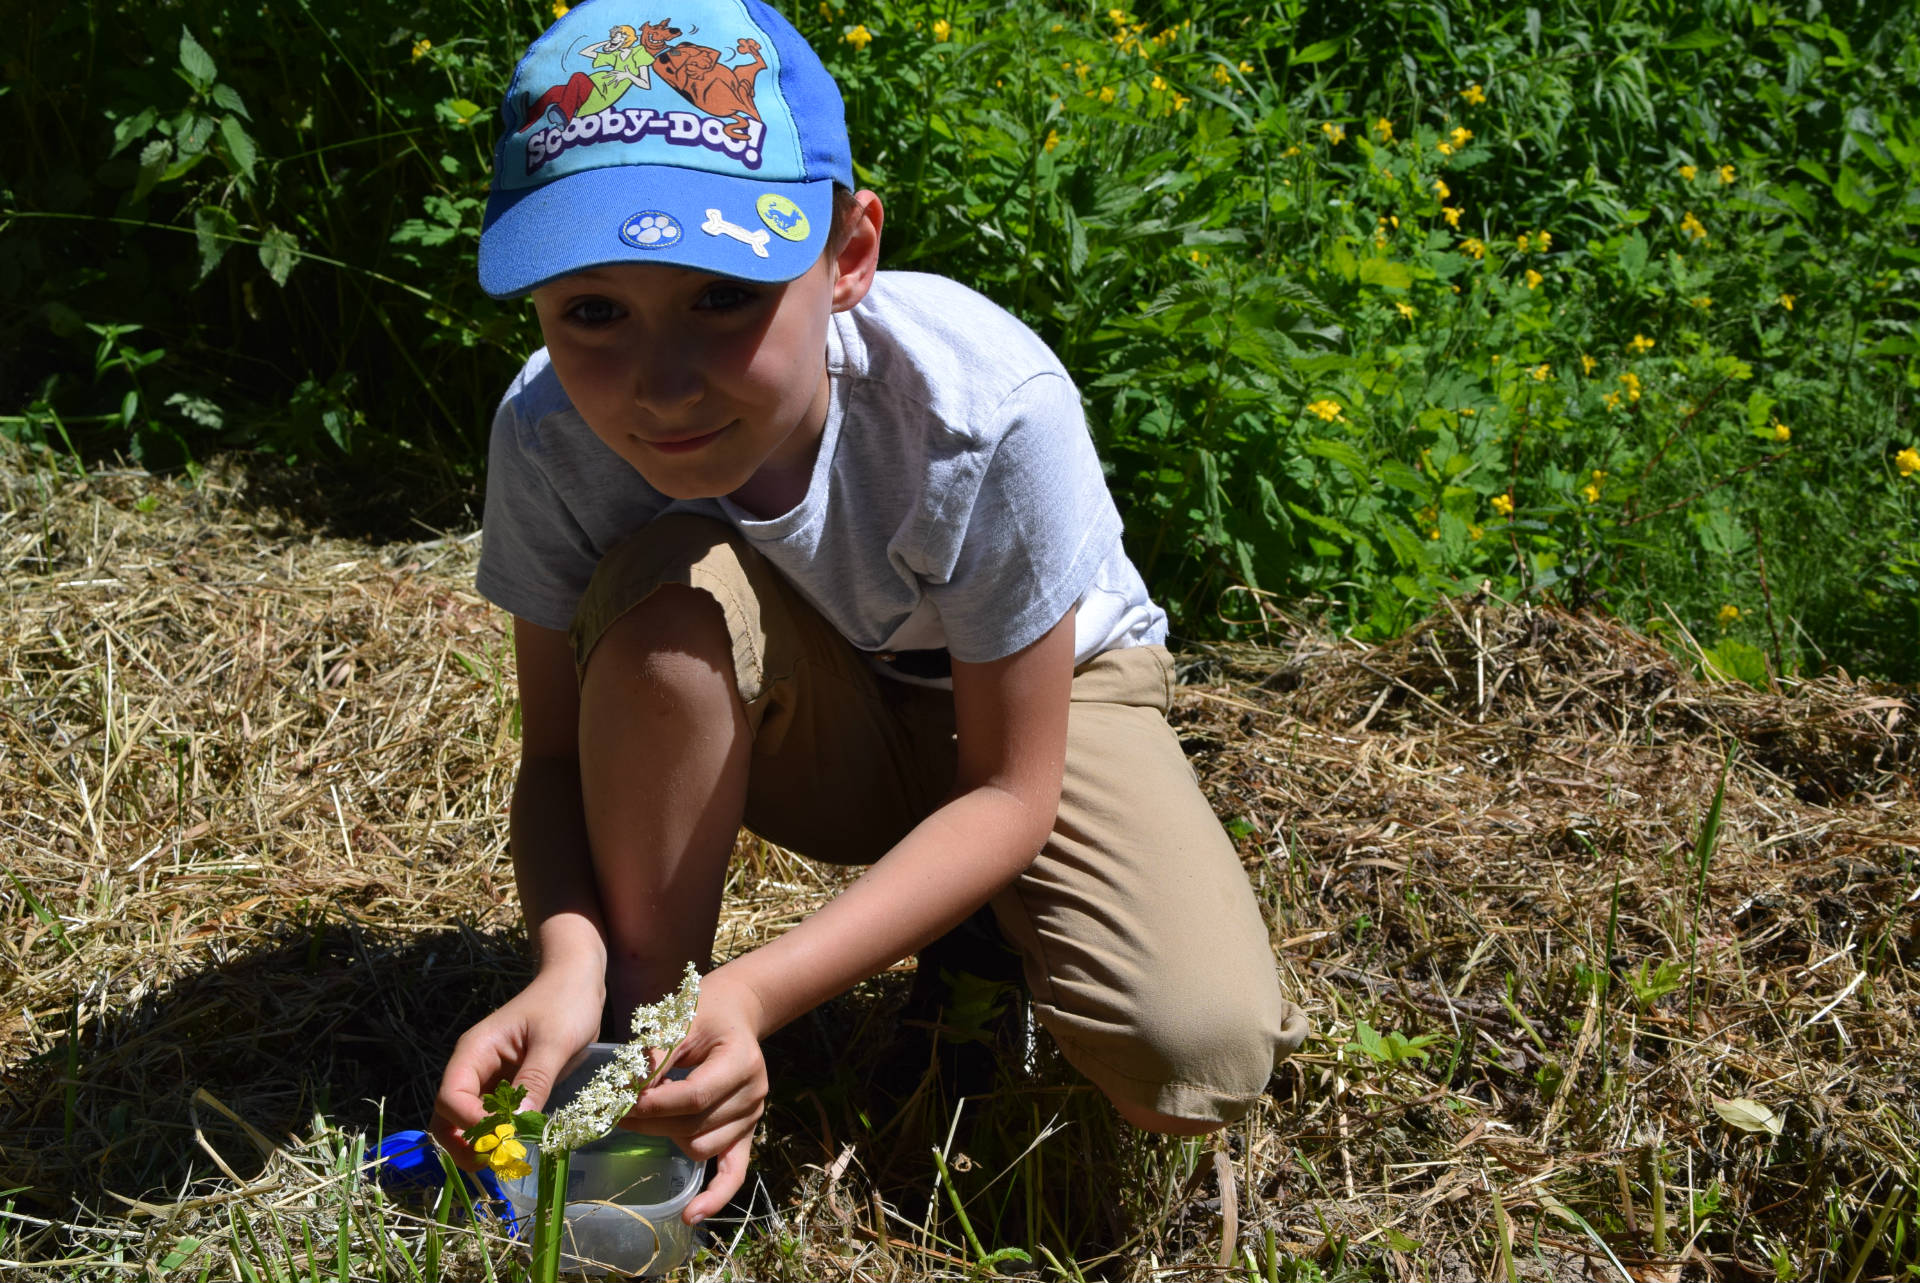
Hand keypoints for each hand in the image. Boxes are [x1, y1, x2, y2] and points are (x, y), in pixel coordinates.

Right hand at [431, 965, 604, 1166]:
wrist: (577, 980)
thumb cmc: (565, 1002)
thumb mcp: (554, 1042)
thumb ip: (535, 1082)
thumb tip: (515, 1125)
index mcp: (475, 1051)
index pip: (451, 1097)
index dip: (470, 1123)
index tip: (504, 1136)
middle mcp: (474, 1067)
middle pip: (447, 1116)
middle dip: (465, 1143)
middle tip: (497, 1160)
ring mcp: (488, 1078)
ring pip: (465, 1122)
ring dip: (479, 1144)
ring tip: (506, 1158)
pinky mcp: (506, 1086)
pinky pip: (490, 1117)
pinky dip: (498, 1135)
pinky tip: (519, 1145)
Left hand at [620, 964, 767, 1222]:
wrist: (735, 1012)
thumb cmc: (704, 1011)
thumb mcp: (679, 1018)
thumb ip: (657, 1055)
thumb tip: (630, 1092)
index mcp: (742, 1062)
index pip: (694, 1096)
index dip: (655, 1105)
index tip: (621, 1102)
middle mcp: (753, 1095)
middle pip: (694, 1125)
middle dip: (649, 1122)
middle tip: (613, 1112)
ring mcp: (752, 1117)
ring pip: (700, 1147)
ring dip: (665, 1137)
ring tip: (638, 1119)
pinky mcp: (745, 1132)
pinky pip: (734, 1172)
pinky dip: (715, 1195)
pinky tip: (692, 1214)